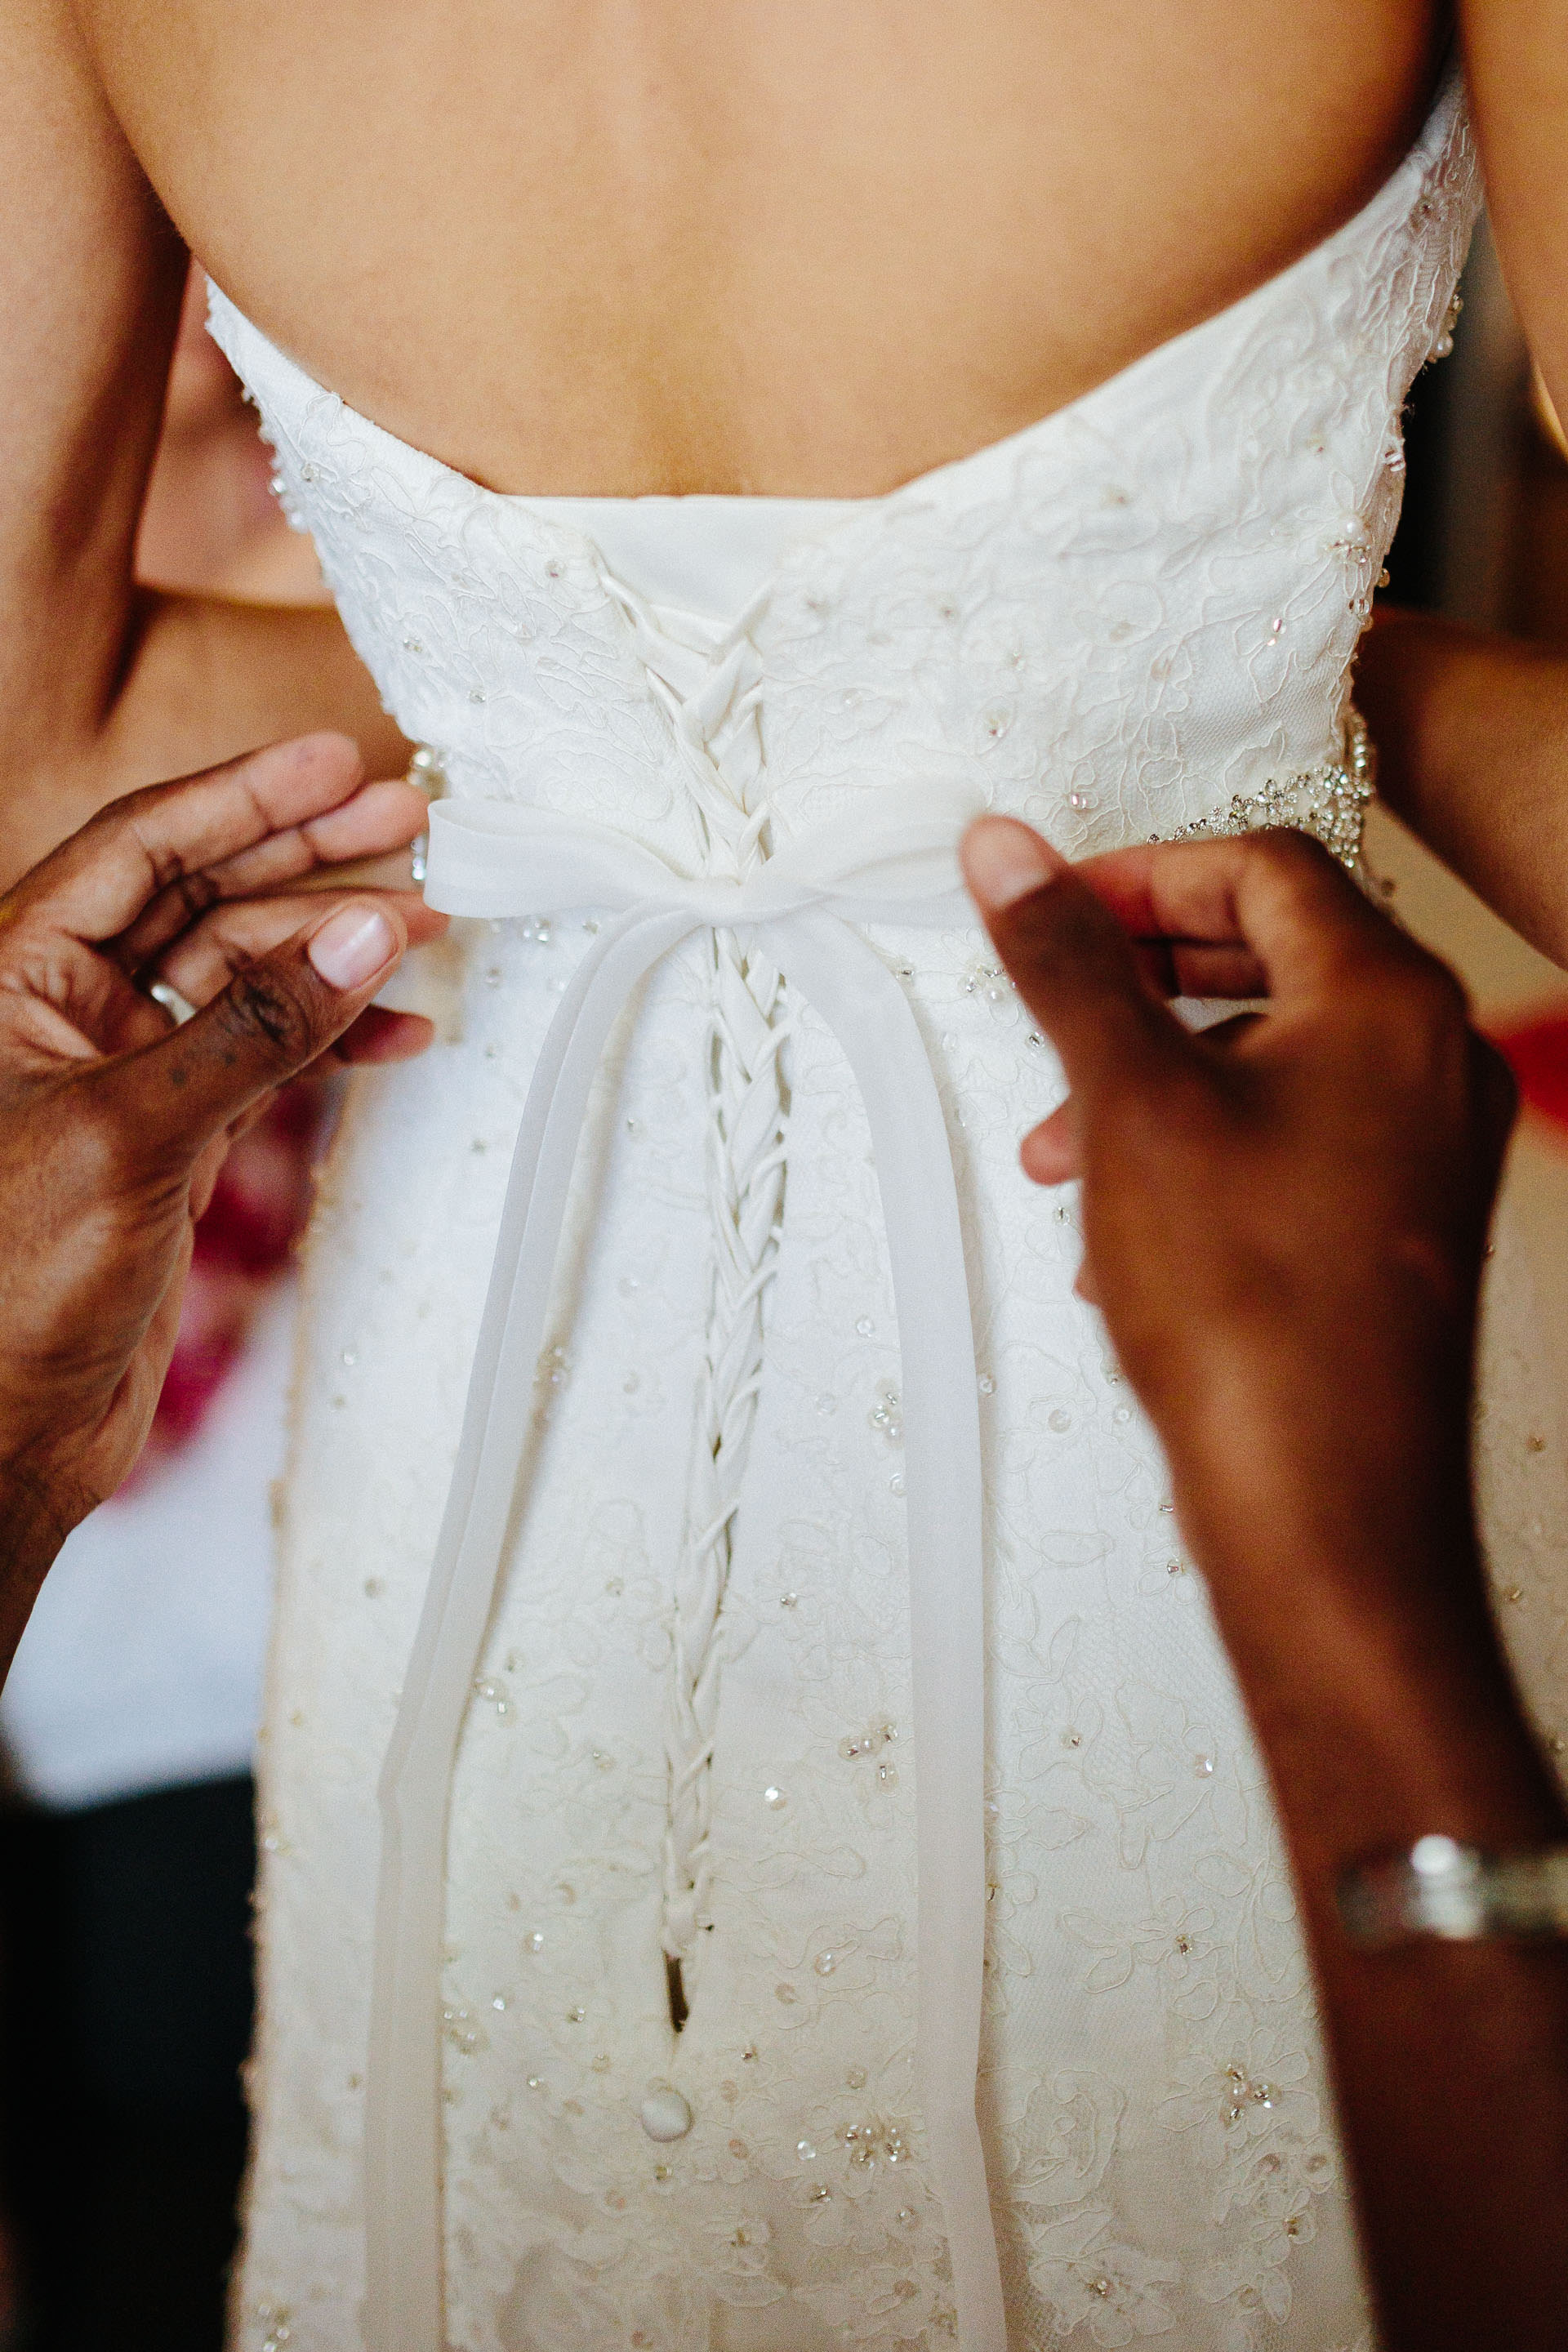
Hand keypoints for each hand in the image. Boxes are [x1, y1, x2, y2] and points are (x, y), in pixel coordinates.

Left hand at [0, 731, 444, 1620]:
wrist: (4, 1431)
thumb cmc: (12, 1283)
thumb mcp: (131, 1136)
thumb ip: (252, 1031)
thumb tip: (362, 938)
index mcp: (11, 974)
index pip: (139, 850)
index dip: (242, 797)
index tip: (335, 762)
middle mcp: (63, 1009)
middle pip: (201, 896)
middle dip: (306, 859)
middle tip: (408, 825)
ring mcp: (123, 1072)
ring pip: (244, 976)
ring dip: (334, 950)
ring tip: (428, 926)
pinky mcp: (170, 1136)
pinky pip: (264, 1057)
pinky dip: (332, 1043)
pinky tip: (400, 1034)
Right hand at [960, 819, 1515, 1637]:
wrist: (1327, 1504)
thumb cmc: (1260, 1318)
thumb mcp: (1129, 1106)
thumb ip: (1068, 964)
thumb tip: (1016, 860)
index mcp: (1391, 1004)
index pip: (1264, 868)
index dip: (1142, 874)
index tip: (1060, 906)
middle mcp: (1435, 1065)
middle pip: (1278, 952)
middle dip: (1144, 980)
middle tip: (1064, 995)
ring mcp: (1429, 1151)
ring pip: (1279, 1057)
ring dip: (1161, 1074)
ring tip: (1066, 1144)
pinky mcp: (1403, 1224)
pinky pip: (1297, 1137)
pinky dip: (1205, 1144)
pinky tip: (1127, 1218)